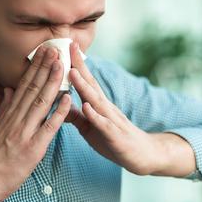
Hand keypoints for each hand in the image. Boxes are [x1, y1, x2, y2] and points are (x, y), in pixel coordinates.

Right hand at [0, 47, 70, 201]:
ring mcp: (24, 132)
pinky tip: (69, 99)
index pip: (24, 85)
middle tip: (57, 49)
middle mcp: (16, 119)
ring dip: (53, 83)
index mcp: (9, 114)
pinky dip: (59, 112)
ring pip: (41, 102)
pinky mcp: (33, 148)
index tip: (45, 52)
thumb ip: (5, 108)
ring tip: (62, 65)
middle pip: (33, 89)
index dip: (36, 67)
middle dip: (46, 67)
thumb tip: (9, 89)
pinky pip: (48, 127)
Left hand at [65, 42, 194, 175]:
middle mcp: (105, 108)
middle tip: (70, 46)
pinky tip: (87, 107)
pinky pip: (104, 124)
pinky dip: (95, 116)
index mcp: (98, 105)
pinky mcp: (115, 136)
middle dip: (79, 66)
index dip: (75, 64)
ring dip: (84, 86)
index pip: (85, 81)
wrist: (142, 155)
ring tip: (72, 72)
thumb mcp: (90, 128)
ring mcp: (111, 120)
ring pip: (96, 101)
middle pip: (91, 83)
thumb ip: (77, 117)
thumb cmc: (114, 140)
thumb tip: (59, 105)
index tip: (67, 46)